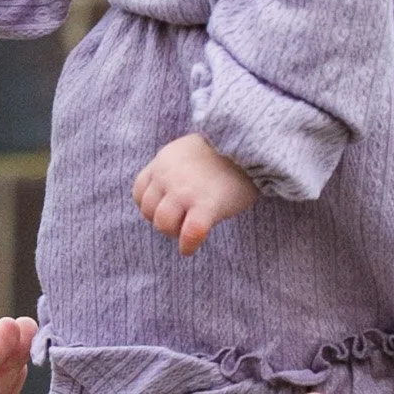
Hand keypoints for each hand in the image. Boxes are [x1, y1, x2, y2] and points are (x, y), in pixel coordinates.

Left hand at [133, 133, 258, 254]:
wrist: (253, 145)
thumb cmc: (226, 153)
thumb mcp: (188, 151)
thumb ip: (174, 169)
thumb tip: (168, 198)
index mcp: (163, 160)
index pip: (140, 191)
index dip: (151, 206)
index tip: (168, 210)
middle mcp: (168, 175)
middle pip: (149, 211)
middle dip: (163, 221)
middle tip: (182, 223)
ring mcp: (185, 190)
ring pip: (162, 224)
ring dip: (173, 233)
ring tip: (187, 233)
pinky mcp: (207, 205)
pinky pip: (189, 234)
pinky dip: (187, 245)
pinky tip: (190, 248)